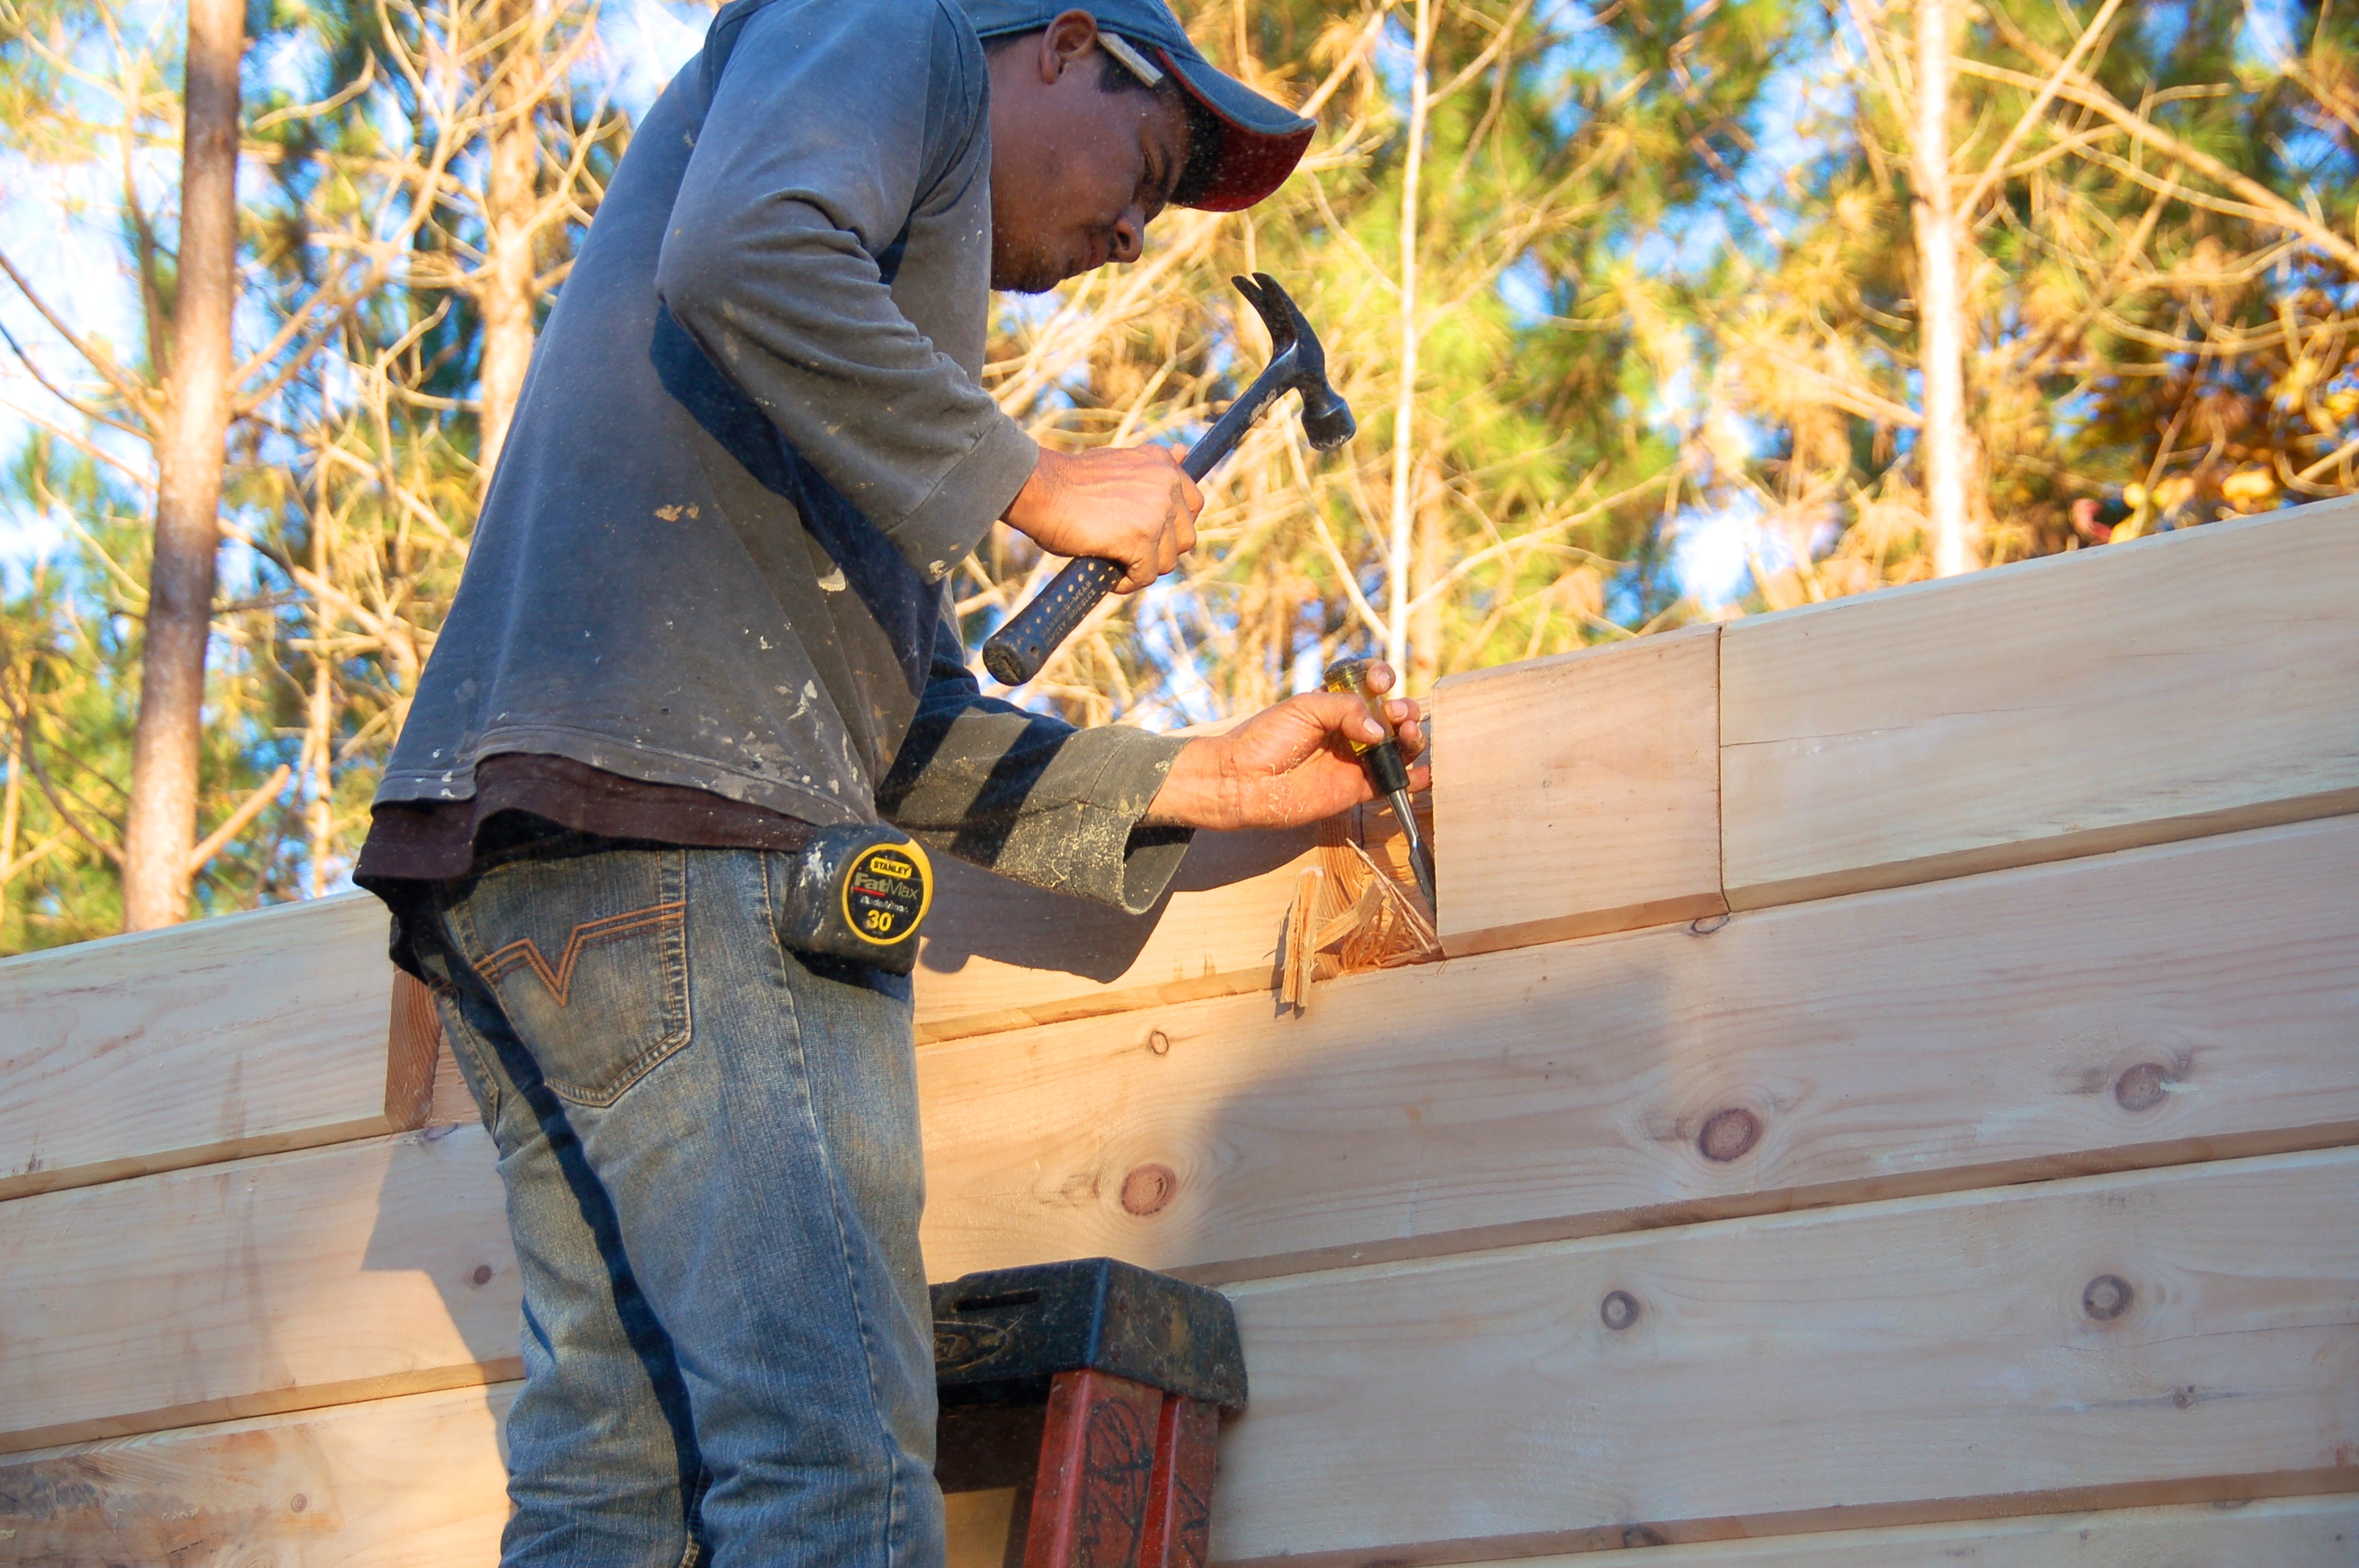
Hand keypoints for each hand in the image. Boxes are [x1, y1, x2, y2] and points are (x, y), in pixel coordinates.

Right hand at [1003, 445, 1201, 591]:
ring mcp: (1157, 512)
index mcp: (1162, 463)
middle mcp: (1167, 484)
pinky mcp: (1142, 538)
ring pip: (1167, 561)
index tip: (1150, 535)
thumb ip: (1153, 468)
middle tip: (1128, 552)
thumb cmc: (1071, 481)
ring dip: (1143, 568)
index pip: (1194, 504)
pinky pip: (1146, 575)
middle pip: (1185, 538)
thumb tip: (1184, 453)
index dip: (1174, 527)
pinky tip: (1109, 574)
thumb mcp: (1121, 463)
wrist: (1041, 490)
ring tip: (1114, 561)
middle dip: (1160, 551)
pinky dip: (1127, 582)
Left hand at [1144, 661, 1429, 831]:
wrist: (1243, 780)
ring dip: (1412, 738)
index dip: (1382, 678)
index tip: (1379, 683)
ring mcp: (1356, 760)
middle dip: (1405, 710)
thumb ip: (1346, 709)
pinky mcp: (1356, 789)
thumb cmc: (1266, 738)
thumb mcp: (1305, 708)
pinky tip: (1424, 773)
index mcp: (1336, 703)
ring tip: (1407, 736)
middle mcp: (1350, 730)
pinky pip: (1391, 783)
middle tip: (1396, 715)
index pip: (1371, 684)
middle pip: (1393, 716)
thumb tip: (1380, 731)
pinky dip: (1413, 778)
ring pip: (1398, 747)